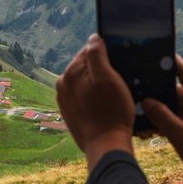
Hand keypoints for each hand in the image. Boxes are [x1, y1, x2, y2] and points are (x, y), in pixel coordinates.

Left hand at [56, 35, 134, 167]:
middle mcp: (63, 84)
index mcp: (70, 72)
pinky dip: (94, 97)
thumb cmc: (111, 111)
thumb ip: (97, 54)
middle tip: (119, 81)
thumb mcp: (108, 78)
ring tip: (114, 95)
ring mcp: (65, 100)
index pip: (90, 50)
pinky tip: (106, 106)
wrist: (105, 146)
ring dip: (98, 84)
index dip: (107, 54)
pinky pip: (84, 97)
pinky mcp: (71, 113)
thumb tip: (93, 38)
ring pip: (86, 83)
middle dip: (101, 70)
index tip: (119, 64)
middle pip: (86, 67)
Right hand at [142, 56, 182, 183]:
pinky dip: (179, 123)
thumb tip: (148, 101)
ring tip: (151, 122)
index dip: (173, 63)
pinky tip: (165, 131)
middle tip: (143, 102)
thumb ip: (163, 117)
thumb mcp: (182, 137)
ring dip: (170, 113)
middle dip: (164, 97)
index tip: (161, 54)